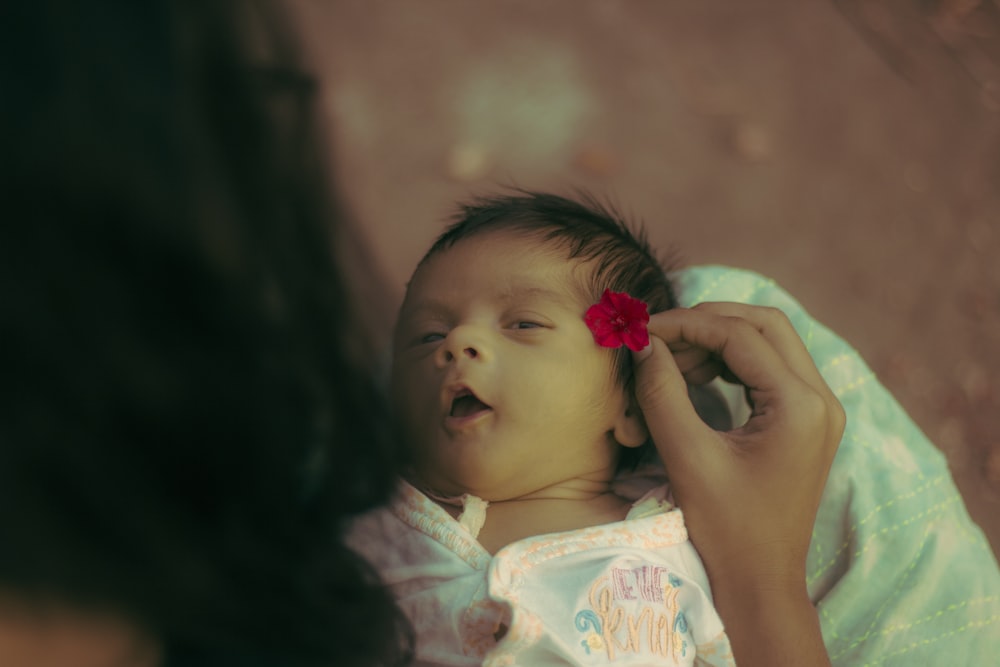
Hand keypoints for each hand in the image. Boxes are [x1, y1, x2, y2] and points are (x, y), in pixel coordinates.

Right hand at [631, 302, 844, 665]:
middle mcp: (821, 399)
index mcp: (799, 406)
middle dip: (708, 321)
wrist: (761, 582)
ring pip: (770, 342)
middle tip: (659, 335)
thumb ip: (663, 392)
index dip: (687, 324)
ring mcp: (820, 409)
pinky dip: (733, 362)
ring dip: (719, 340)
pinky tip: (696, 375)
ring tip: (671, 359)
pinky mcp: (808, 421)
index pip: (741, 336)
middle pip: (765, 325)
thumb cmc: (725, 528)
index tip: (644, 330)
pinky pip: (772, 369)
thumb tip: (644, 343)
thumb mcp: (687, 456)